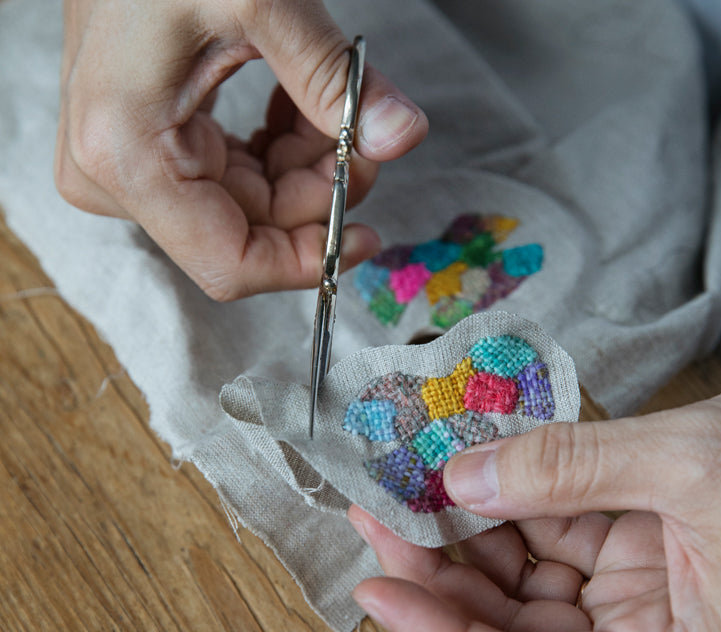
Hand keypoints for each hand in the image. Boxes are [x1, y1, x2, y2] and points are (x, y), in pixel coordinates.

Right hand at [56, 0, 427, 299]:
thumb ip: (331, 77)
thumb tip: (402, 135)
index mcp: (128, 156)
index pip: (230, 263)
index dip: (304, 260)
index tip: (364, 237)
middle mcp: (118, 176)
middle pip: (250, 232)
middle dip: (319, 193)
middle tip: (366, 138)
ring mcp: (132, 166)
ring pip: (252, 207)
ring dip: (307, 165)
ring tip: (340, 105)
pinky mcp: (153, 149)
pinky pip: (238, 177)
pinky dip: (284, 150)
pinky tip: (302, 107)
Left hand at [351, 380, 720, 631]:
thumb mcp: (684, 461)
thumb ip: (565, 469)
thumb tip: (463, 479)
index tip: (377, 589)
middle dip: (442, 578)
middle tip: (381, 519)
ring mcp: (642, 602)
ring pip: (530, 588)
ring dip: (471, 542)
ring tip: (412, 494)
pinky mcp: (639, 558)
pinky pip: (558, 544)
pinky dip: (513, 514)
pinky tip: (474, 481)